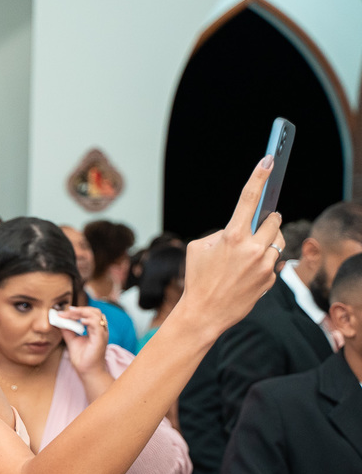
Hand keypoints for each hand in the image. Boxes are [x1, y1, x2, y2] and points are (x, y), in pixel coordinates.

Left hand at [57, 306, 111, 387]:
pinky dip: (88, 320)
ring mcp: (102, 333)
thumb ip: (67, 330)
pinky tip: (80, 321)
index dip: (76, 311)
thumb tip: (60, 321)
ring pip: (96, 314)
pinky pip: (97, 324)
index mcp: (95, 329)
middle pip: (93, 311)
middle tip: (66, 312)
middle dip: (79, 309)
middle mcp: (100, 330)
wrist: (87, 371)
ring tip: (70, 315)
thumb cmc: (83, 358)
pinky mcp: (101, 338)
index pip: (88, 314)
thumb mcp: (72, 340)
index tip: (62, 313)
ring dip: (82, 312)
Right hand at [171, 157, 282, 343]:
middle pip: (273, 220)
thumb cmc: (197, 278)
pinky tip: (246, 274)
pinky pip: (274, 261)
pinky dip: (264, 262)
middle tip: (257, 226)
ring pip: (276, 241)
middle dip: (267, 220)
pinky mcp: (270, 280)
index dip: (259, 176)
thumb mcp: (198, 248)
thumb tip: (239, 228)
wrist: (204, 313)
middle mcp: (253, 248)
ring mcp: (264, 265)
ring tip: (247, 256)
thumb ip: (222, 233)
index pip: (249, 198)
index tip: (269, 159)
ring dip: (266, 242)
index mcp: (232, 236)